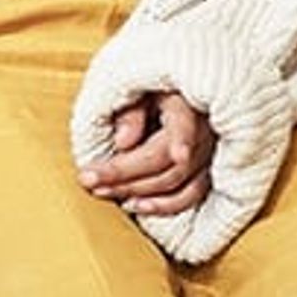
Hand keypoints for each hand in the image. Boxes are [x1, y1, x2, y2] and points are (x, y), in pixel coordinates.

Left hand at [79, 91, 214, 217]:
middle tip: (89, 178)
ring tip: (103, 191)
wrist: (166, 96)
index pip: (184, 123)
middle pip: (169, 162)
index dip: (181, 140)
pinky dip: (162, 206)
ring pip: (177, 183)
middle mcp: (203, 130)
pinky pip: (190, 197)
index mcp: (187, 103)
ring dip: (138, 192)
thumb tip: (123, 142)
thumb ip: (130, 112)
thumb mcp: (136, 90)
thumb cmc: (148, 92)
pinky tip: (134, 205)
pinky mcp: (204, 170)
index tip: (176, 154)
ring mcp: (207, 153)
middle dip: (126, 174)